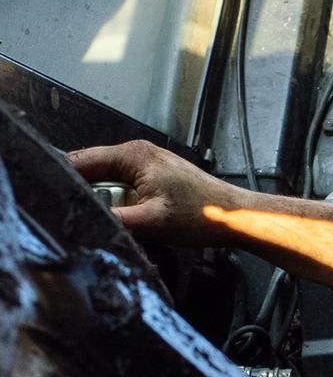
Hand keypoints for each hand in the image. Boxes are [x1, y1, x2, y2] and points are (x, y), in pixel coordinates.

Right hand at [66, 141, 245, 245]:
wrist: (234, 217)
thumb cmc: (203, 214)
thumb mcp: (154, 221)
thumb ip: (117, 220)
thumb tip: (88, 223)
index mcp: (133, 154)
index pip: (81, 160)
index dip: (66, 179)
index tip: (54, 198)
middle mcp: (136, 153)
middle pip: (92, 172)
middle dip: (88, 194)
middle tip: (92, 217)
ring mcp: (145, 165)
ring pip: (107, 183)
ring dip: (107, 202)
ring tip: (120, 219)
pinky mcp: (152, 178)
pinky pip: (123, 189)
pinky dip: (121, 204)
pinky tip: (132, 218)